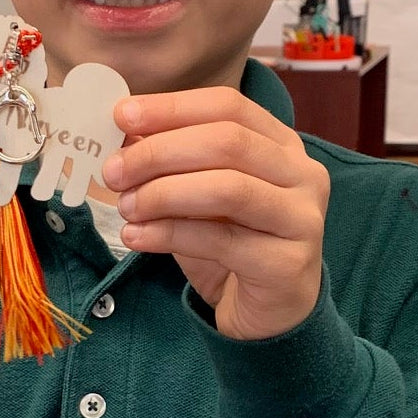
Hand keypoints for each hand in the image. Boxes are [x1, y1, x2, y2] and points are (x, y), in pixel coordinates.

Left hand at [102, 87, 328, 340]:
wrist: (268, 312)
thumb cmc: (230, 240)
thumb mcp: (197, 191)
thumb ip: (169, 158)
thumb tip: (121, 131)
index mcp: (281, 143)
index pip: (227, 106)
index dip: (172, 107)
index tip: (122, 115)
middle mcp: (302, 173)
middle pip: (228, 142)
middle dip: (160, 152)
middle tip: (114, 170)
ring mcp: (302, 218)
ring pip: (227, 188)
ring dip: (163, 193)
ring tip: (125, 207)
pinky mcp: (288, 264)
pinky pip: (219, 239)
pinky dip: (168, 234)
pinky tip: (136, 237)